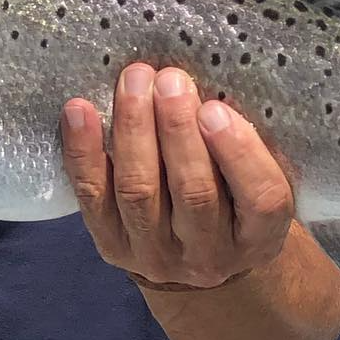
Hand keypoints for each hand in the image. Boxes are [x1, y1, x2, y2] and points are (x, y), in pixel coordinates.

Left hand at [61, 63, 295, 290]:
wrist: (194, 259)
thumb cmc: (232, 200)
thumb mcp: (254, 182)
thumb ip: (244, 144)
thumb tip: (207, 81)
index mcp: (259, 237)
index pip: (260, 198)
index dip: (238, 153)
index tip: (215, 109)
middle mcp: (210, 256)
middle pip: (194, 193)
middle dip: (178, 130)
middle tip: (169, 80)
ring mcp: (157, 255)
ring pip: (140, 191)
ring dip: (134, 130)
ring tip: (134, 83)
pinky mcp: (113, 246)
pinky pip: (93, 197)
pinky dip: (83, 151)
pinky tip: (79, 110)